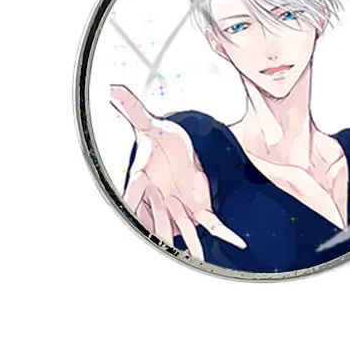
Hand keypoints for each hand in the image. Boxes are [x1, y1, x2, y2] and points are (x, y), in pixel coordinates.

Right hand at [109, 84, 246, 259]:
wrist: (173, 148)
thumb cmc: (157, 140)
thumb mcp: (146, 122)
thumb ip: (132, 108)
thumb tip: (113, 89)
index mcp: (145, 182)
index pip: (136, 195)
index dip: (136, 204)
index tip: (134, 215)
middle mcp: (161, 199)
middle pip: (160, 219)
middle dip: (165, 234)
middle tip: (167, 249)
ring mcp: (180, 206)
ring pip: (185, 229)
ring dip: (193, 244)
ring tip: (198, 260)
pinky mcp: (198, 206)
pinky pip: (212, 224)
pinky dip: (224, 233)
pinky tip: (237, 242)